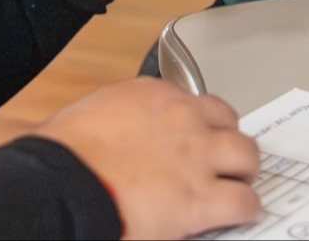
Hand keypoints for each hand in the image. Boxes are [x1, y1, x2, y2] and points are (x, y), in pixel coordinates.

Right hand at [33, 79, 260, 239]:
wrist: (64, 183)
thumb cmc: (62, 154)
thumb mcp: (86, 117)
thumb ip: (109, 120)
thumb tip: (101, 139)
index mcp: (151, 94)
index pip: (192, 100)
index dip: (195, 122)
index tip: (191, 136)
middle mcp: (182, 119)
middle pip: (228, 121)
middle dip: (227, 140)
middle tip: (222, 159)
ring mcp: (196, 157)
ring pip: (246, 154)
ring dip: (243, 170)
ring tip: (239, 184)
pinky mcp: (201, 198)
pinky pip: (243, 201)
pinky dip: (244, 209)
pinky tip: (238, 215)